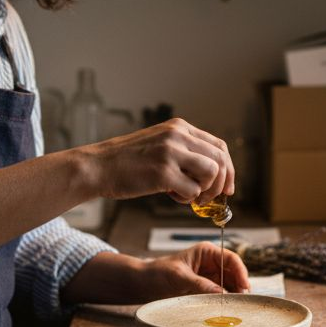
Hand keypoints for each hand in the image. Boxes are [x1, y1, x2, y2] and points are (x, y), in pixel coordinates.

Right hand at [79, 118, 233, 204]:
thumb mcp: (159, 144)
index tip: (226, 187)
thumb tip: (213, 174)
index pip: (219, 146)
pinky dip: (187, 199)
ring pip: (211, 173)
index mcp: (179, 127)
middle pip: (220, 159)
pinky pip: (192, 190)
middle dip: (221, 184)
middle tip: (211, 198)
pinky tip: (171, 195)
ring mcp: (170, 153)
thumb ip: (184, 152)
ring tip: (187, 195)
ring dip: (205, 191)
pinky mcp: (162, 173)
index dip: (228, 169)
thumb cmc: (127, 161)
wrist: (97, 166)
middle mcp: (177, 136)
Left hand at [137, 242, 249, 299]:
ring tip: (237, 308)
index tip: (245, 286)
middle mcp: (212, 263)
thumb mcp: (179, 277)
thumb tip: (221, 294)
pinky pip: (220, 295)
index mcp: (207, 252)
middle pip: (234, 274)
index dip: (241, 271)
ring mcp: (210, 277)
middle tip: (243, 302)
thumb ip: (200, 284)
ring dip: (233, 295)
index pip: (231, 259)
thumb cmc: (158, 273)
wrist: (144, 284)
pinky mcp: (206, 290)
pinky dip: (225, 302)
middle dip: (239, 286)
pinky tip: (227, 309)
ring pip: (230, 286)